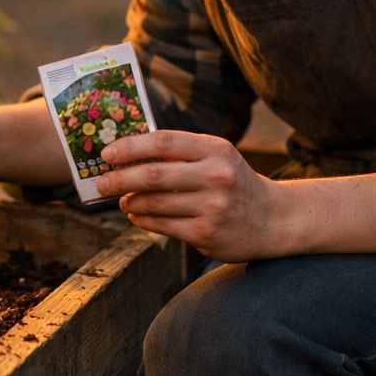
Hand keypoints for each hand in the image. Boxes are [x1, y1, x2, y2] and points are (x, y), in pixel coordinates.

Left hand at [97, 129, 288, 261]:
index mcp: (216, 149)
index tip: (107, 154)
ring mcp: (212, 207)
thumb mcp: (216, 157)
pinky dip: (143, 220)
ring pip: (154, 203)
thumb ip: (179, 153)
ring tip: (122, 200)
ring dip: (130, 202)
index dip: (129, 147)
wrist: (274, 219)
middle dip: (119, 179)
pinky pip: (162, 225)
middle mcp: (216, 176)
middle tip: (101, 182)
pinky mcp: (207, 233)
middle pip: (153, 175)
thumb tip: (126, 154)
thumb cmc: (233, 182)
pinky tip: (136, 215)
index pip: (162, 142)